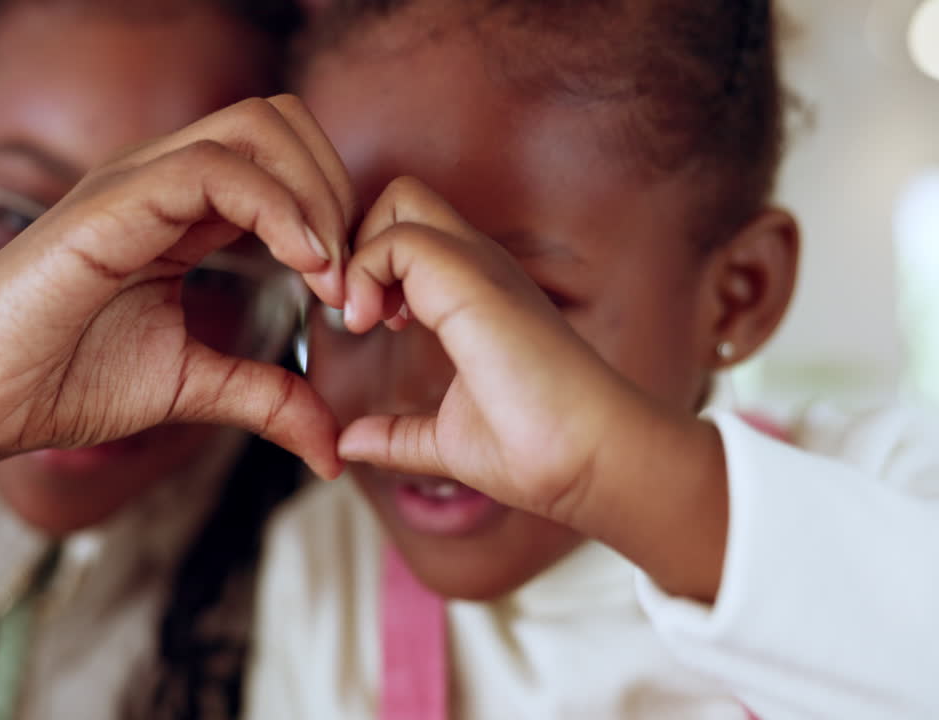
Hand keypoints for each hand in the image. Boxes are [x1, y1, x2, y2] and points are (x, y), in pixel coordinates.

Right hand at [0, 96, 356, 587]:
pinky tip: (304, 267)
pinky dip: (277, 208)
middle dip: (337, 188)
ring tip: (332, 276)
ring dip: (316, 194)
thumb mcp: (191, 386)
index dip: (335, 212)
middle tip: (351, 278)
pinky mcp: (110, 205)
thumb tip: (332, 450)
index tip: (356, 294)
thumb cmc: (60, 382)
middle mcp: (160, 180)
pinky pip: (212, 169)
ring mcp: (134, 183)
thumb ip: (265, 397)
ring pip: (256, 128)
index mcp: (180, 210)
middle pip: (280, 123)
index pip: (282, 161)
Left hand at [334, 177, 632, 519]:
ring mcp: (479, 267)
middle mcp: (477, 267)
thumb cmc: (537, 451)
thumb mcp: (446, 440)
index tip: (364, 325)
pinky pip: (399, 237)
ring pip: (398, 199)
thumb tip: (349, 442)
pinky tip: (370, 325)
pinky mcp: (474, 281)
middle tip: (350, 308)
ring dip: (357, 254)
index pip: (406, 234)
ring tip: (360, 320)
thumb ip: (396, 436)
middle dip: (355, 240)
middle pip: (400, 196)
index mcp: (473, 292)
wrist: (589, 460)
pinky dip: (365, 272)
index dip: (368, 266)